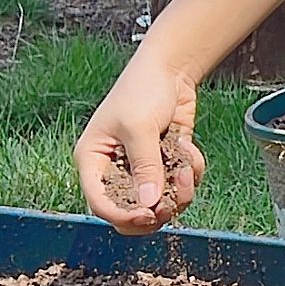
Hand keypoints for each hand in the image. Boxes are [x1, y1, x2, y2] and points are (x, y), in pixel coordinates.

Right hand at [76, 53, 205, 233]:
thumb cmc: (142, 90)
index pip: (100, 202)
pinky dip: (190, 173)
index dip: (122, 215)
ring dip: (179, 192)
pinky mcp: (166, 165)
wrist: (171, 69)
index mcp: (94, 161)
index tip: (147, 215)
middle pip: (130, 213)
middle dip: (155, 211)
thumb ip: (145, 167)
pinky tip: (190, 150)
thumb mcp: (139, 127)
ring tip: (187, 169)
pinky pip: (179, 186)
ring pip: (160, 204)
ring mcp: (143, 170)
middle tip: (171, 203)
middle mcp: (115, 170)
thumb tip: (149, 205)